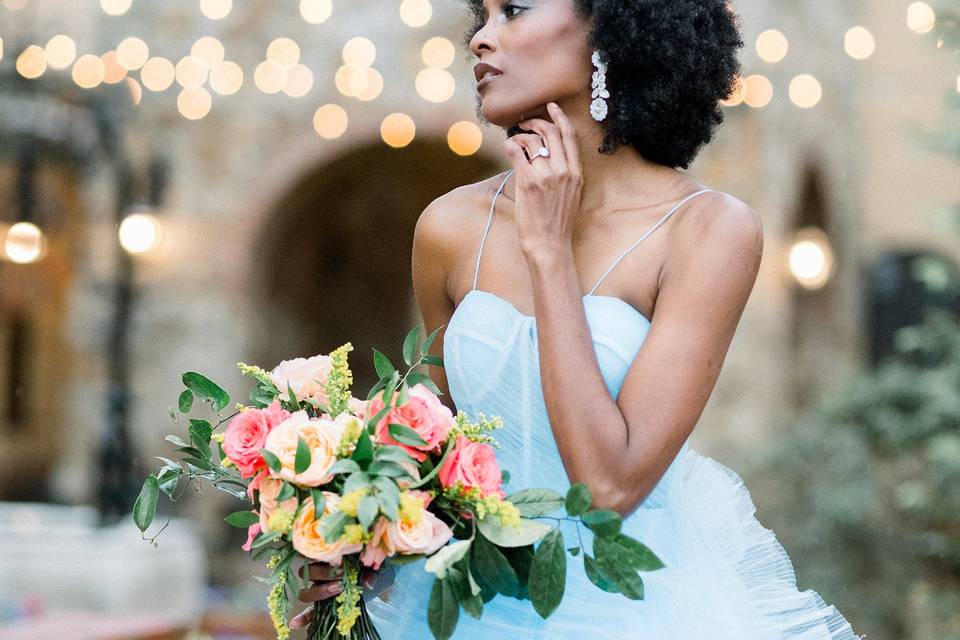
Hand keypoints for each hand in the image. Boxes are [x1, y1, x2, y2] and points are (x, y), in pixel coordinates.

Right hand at [289, 561, 395, 629]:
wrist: (371, 579)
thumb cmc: (366, 567)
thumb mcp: (369, 567)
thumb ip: (368, 573)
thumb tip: (368, 584)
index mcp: (326, 559)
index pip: (313, 555)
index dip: (321, 558)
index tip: (339, 563)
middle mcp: (319, 574)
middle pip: (307, 572)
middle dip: (323, 574)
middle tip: (340, 577)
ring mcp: (319, 590)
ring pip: (306, 592)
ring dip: (319, 592)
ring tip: (337, 590)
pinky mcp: (322, 606)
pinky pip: (308, 612)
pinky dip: (302, 618)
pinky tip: (295, 624)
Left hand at [502, 101, 582, 260]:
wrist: (549, 244)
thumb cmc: (557, 223)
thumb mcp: (571, 195)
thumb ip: (565, 174)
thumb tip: (551, 156)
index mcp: (576, 172)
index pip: (570, 136)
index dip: (560, 117)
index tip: (551, 107)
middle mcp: (563, 170)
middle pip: (550, 132)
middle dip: (535, 122)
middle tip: (524, 123)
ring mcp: (546, 175)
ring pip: (532, 140)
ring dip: (520, 136)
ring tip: (515, 142)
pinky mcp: (528, 182)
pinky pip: (516, 151)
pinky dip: (509, 145)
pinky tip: (507, 148)